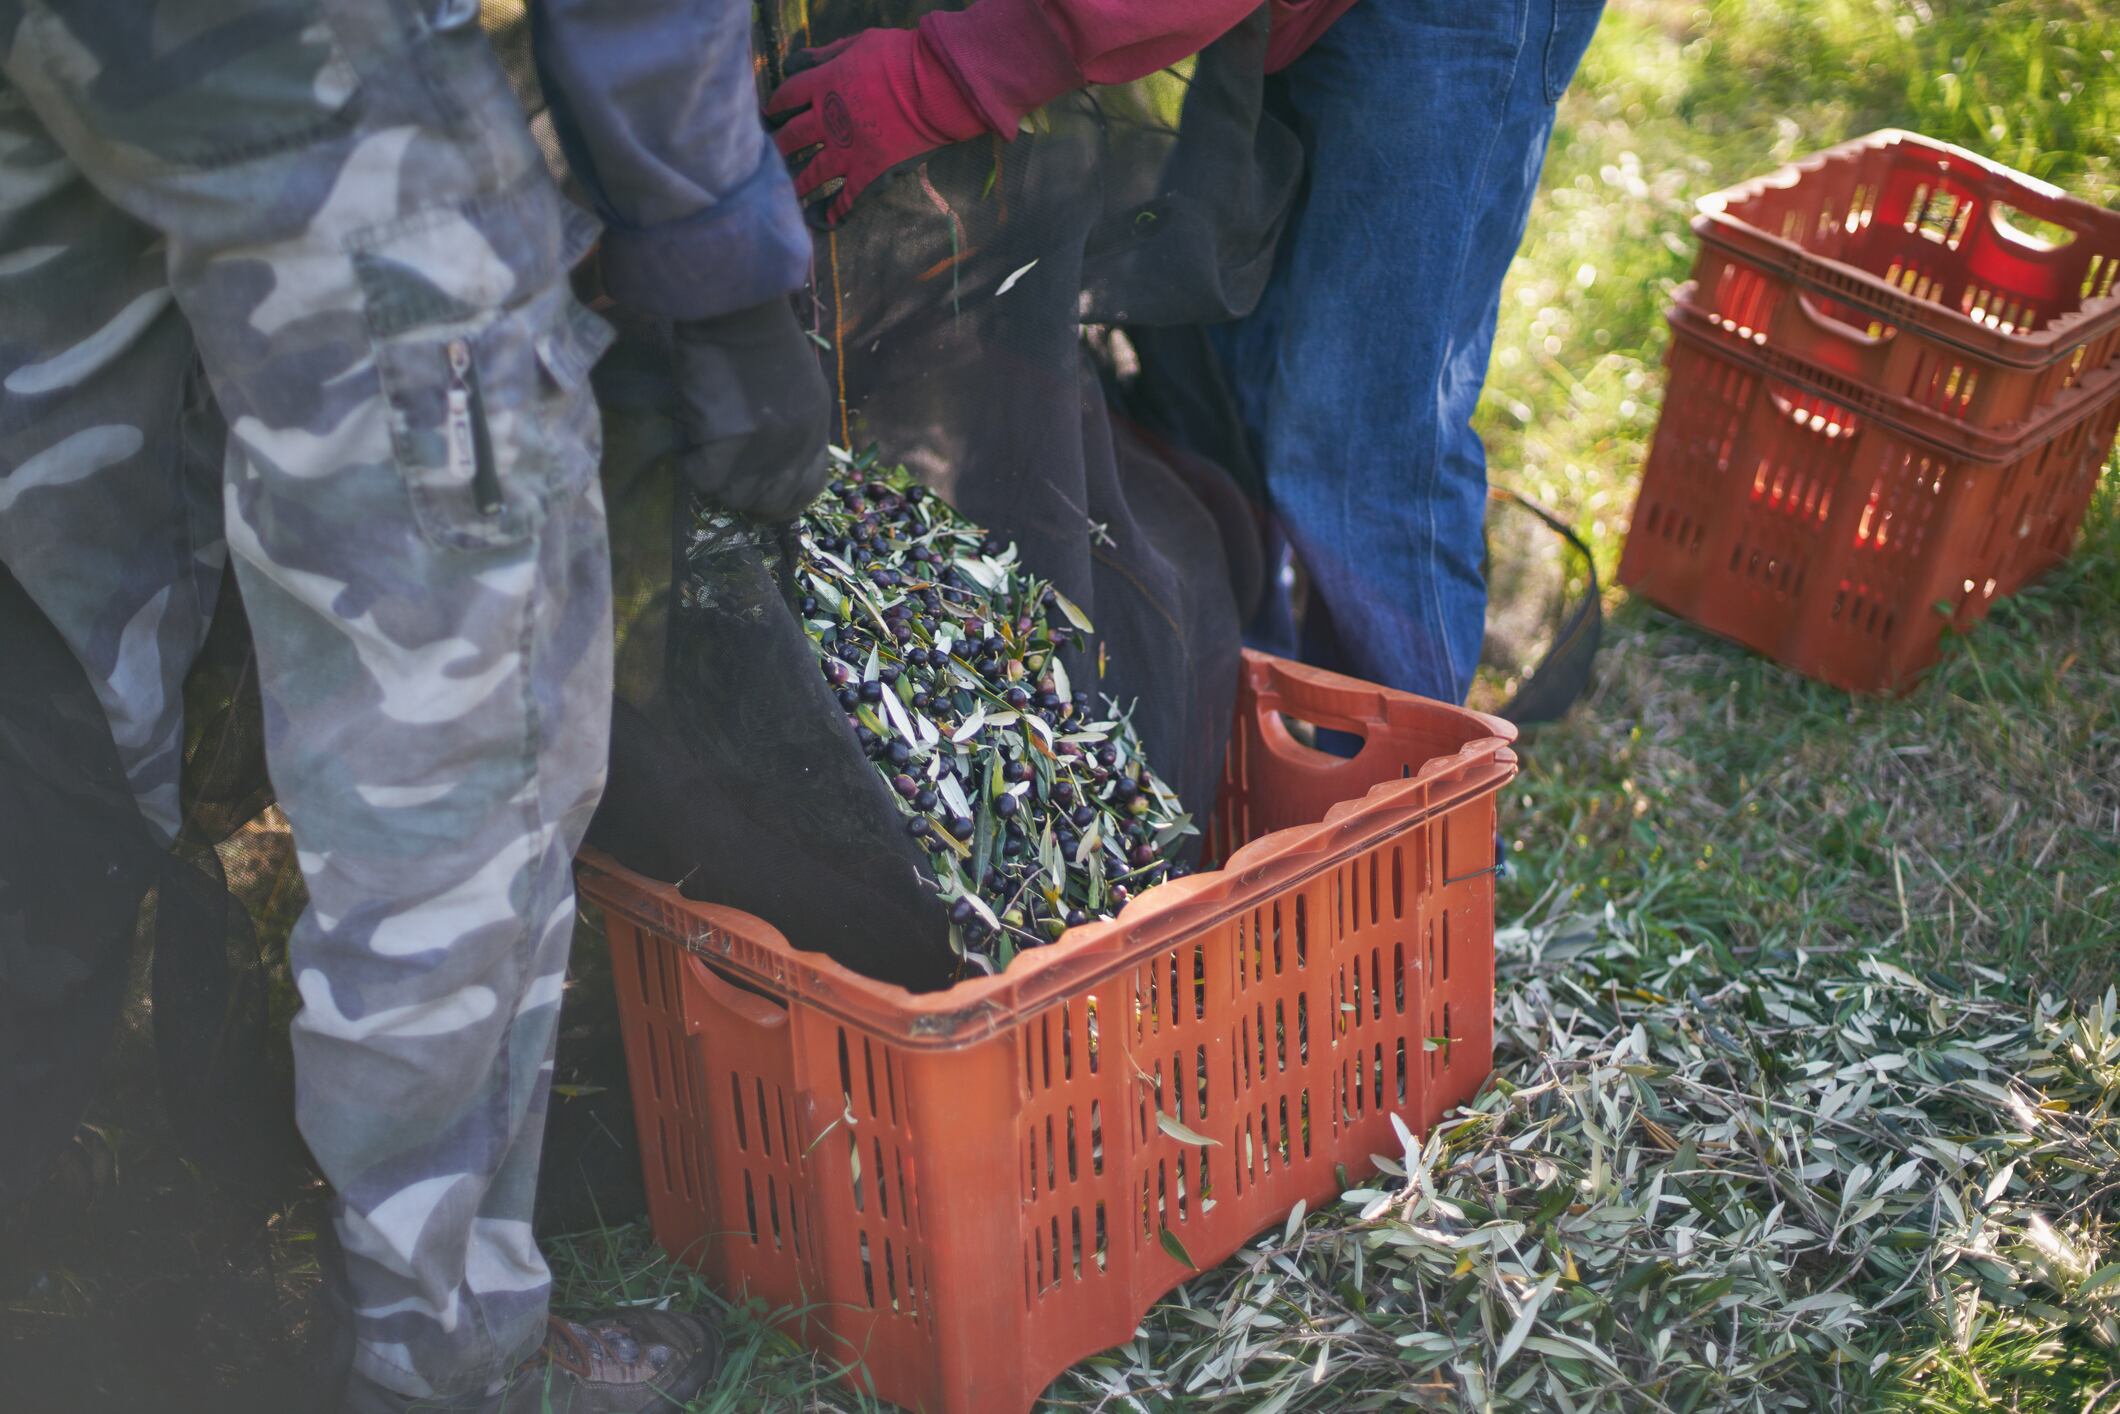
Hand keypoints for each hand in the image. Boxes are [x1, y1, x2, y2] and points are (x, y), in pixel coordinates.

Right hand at [671, 298, 831, 522]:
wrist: (738, 309)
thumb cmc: (760, 336)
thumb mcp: (798, 385)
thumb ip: (790, 424)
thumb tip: (767, 458)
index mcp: (815, 430)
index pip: (807, 491)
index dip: (780, 498)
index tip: (756, 492)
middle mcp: (796, 446)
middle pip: (773, 503)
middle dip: (745, 495)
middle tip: (721, 475)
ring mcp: (765, 448)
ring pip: (736, 496)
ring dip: (716, 480)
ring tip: (704, 450)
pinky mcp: (730, 442)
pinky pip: (705, 478)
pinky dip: (692, 463)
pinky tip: (689, 440)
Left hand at [766, 28, 988, 227]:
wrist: (936, 87)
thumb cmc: (903, 57)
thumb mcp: (860, 42)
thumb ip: (828, 54)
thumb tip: (799, 62)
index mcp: (823, 85)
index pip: (788, 96)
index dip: (776, 105)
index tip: (770, 113)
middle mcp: (827, 121)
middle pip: (791, 137)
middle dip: (778, 146)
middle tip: (769, 154)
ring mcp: (846, 152)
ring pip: (812, 173)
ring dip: (797, 184)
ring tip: (785, 192)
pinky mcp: (869, 174)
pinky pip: (847, 199)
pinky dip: (835, 211)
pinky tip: (824, 220)